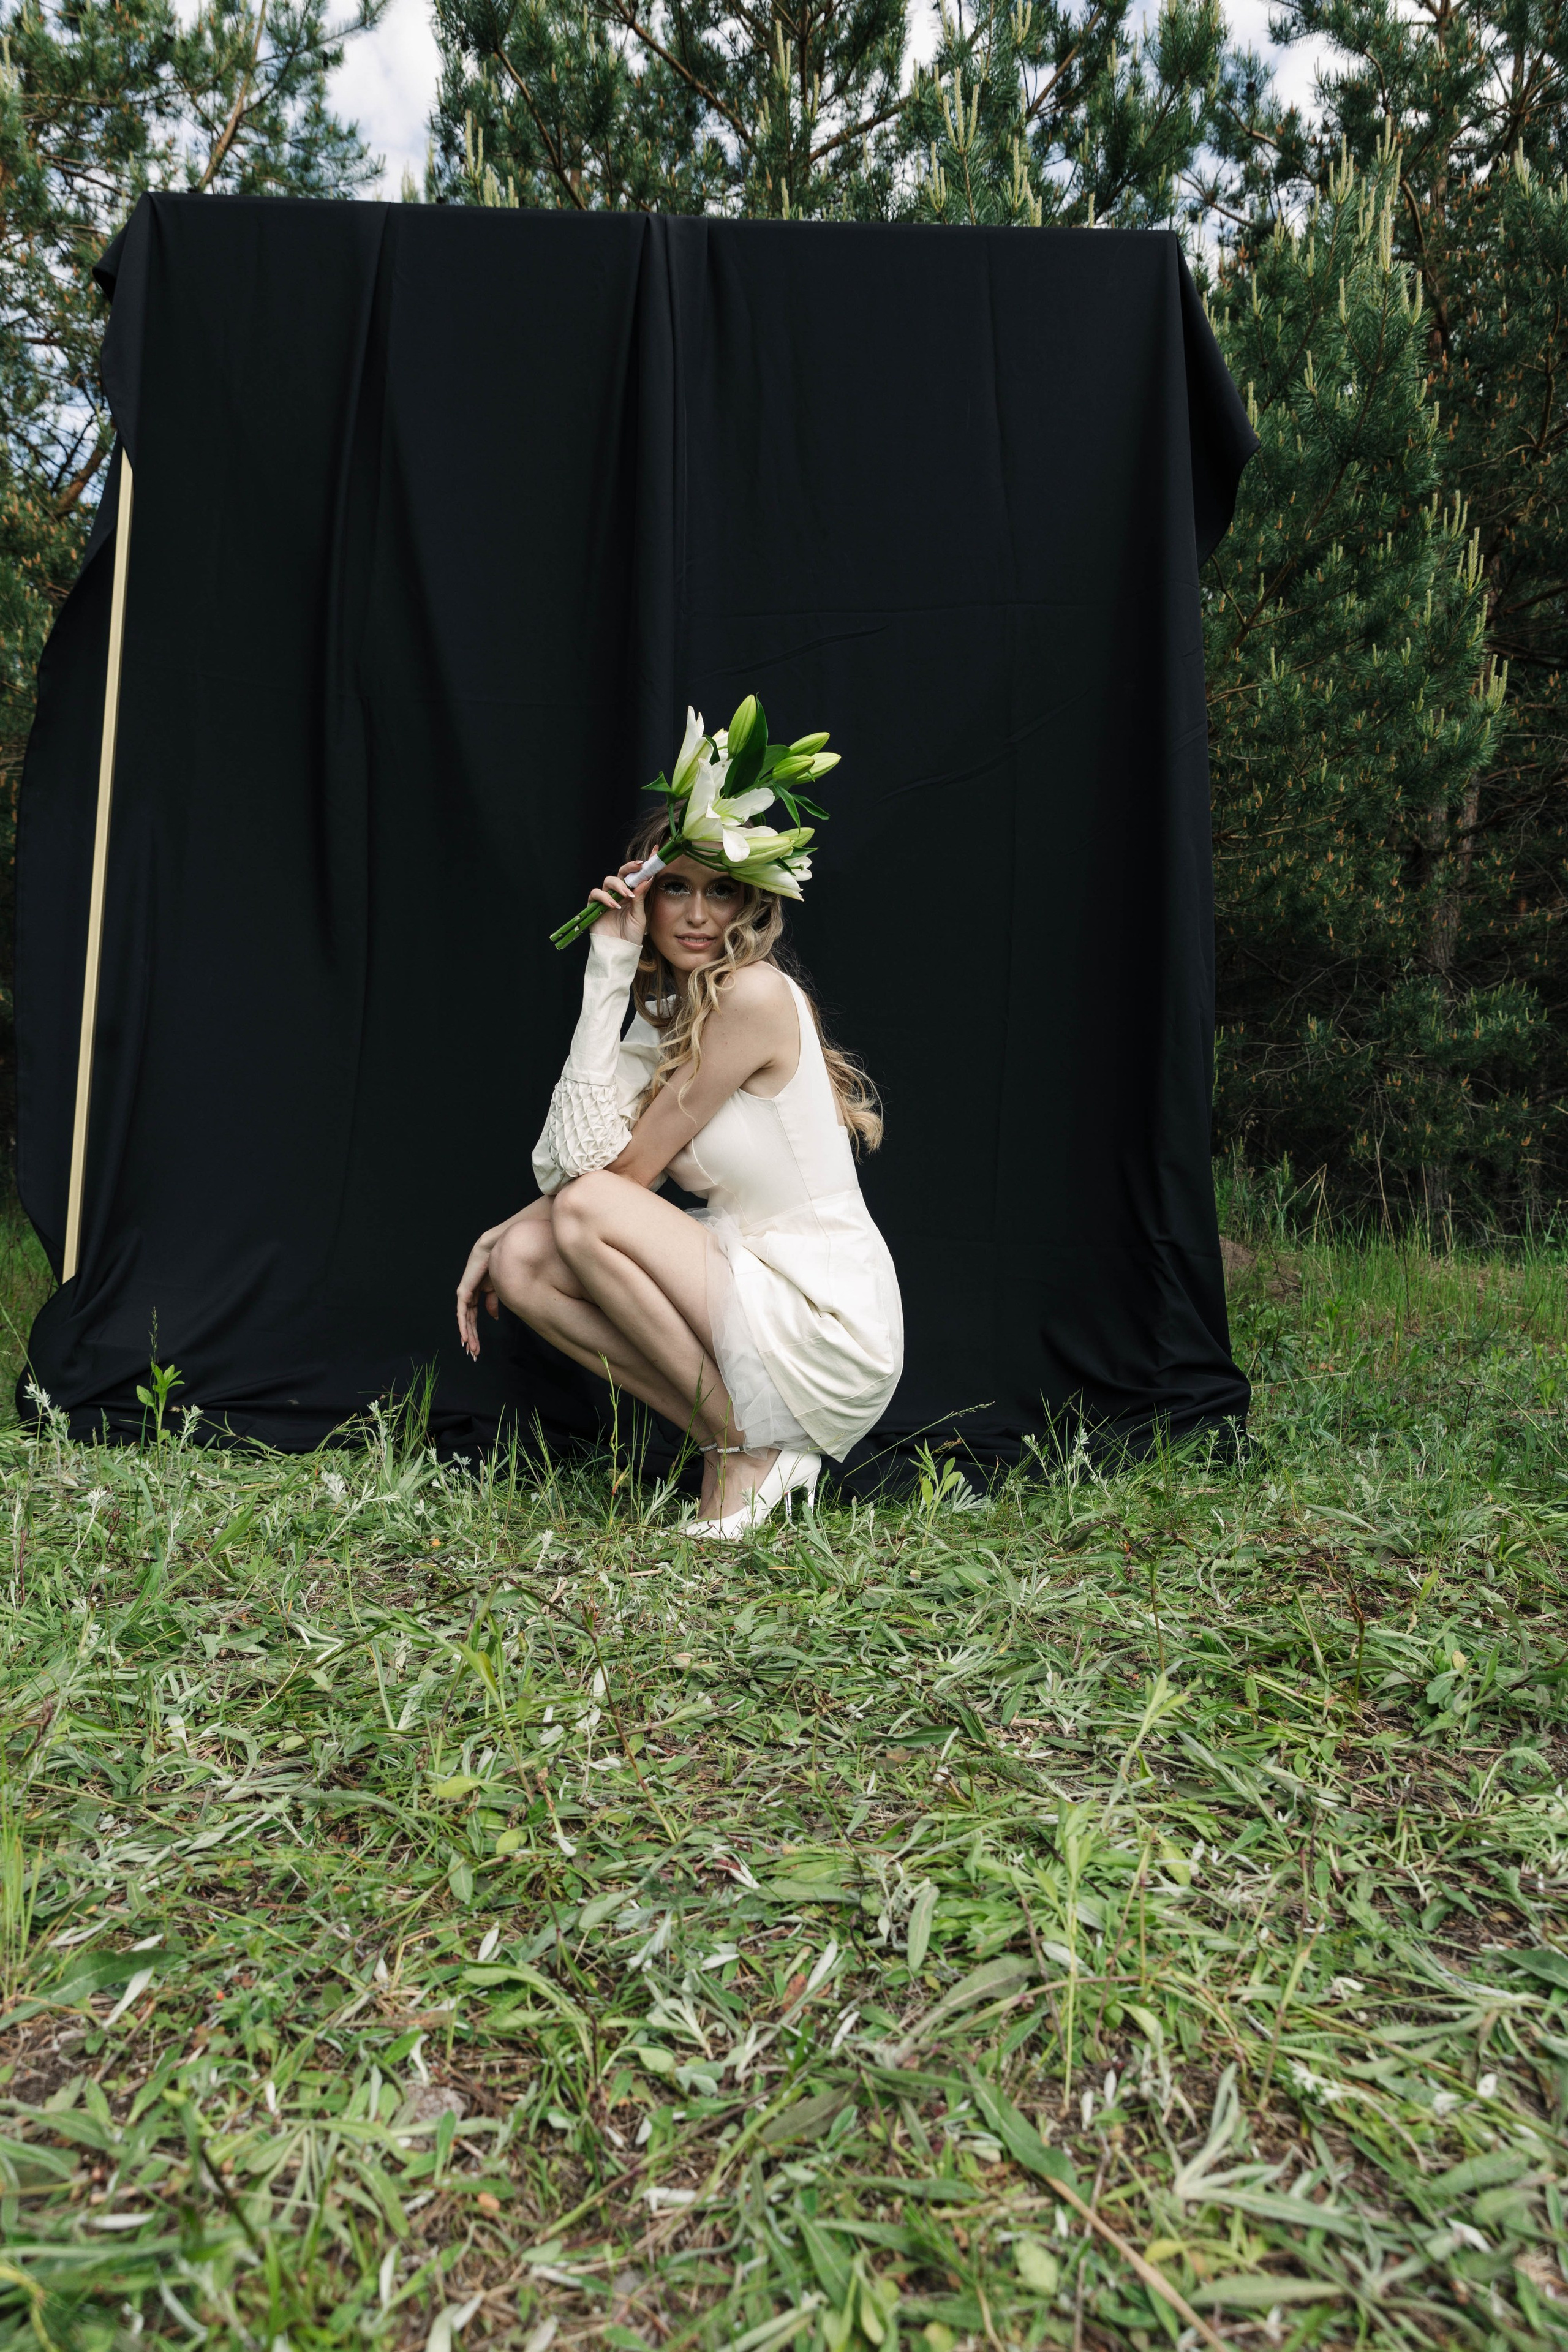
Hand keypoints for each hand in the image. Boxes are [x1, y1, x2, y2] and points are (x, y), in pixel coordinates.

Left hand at [456, 1236, 499, 1358]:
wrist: (493, 1251)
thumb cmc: (495, 1267)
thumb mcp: (495, 1290)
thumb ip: (492, 1304)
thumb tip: (493, 1318)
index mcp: (475, 1296)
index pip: (473, 1319)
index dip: (475, 1333)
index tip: (478, 1347)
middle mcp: (467, 1297)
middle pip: (468, 1323)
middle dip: (471, 1339)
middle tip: (474, 1354)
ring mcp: (464, 1295)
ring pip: (464, 1321)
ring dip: (468, 1336)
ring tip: (472, 1350)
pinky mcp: (463, 1292)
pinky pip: (462, 1312)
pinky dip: (463, 1325)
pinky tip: (465, 1337)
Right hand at [587, 862, 652, 944]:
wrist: (619, 951)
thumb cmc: (630, 936)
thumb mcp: (639, 916)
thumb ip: (640, 897)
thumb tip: (646, 878)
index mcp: (631, 895)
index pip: (636, 876)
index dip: (643, 865)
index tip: (654, 854)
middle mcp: (618, 894)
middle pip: (621, 873)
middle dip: (629, 868)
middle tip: (639, 866)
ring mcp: (605, 899)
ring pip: (608, 881)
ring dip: (618, 885)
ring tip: (626, 896)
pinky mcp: (594, 906)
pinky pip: (595, 894)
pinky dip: (604, 897)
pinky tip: (614, 905)